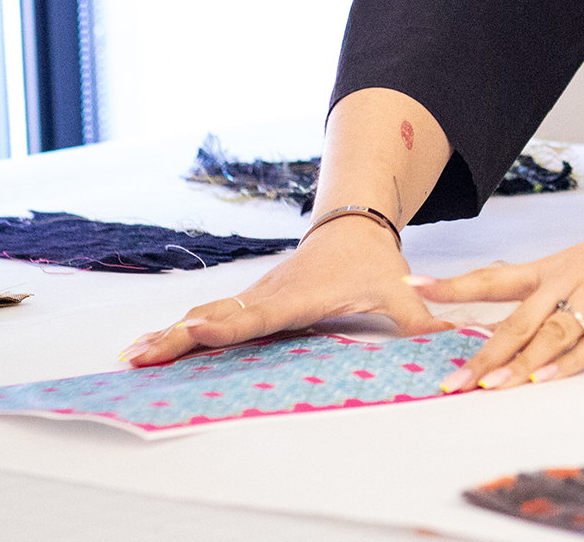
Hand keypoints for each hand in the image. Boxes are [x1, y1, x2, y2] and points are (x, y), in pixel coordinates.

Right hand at [120, 214, 444, 366]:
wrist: (351, 226)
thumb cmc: (372, 262)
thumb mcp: (399, 288)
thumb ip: (421, 317)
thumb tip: (452, 338)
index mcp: (300, 295)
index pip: (261, 314)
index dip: (230, 325)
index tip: (195, 330)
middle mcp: (269, 296)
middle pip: (220, 319)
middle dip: (179, 337)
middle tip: (141, 354)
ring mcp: (254, 298)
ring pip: (206, 319)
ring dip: (169, 338)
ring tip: (132, 357)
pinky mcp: (248, 303)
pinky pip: (208, 321)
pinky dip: (176, 335)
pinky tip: (148, 350)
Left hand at [412, 210, 583, 390]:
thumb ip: (550, 294)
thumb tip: (508, 328)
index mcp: (554, 267)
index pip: (495, 276)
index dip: (455, 285)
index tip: (414, 287)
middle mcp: (570, 275)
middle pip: (518, 317)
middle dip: (482, 351)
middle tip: (452, 380)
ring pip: (552, 330)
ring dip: (520, 362)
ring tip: (492, 386)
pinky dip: (569, 361)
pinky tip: (547, 379)